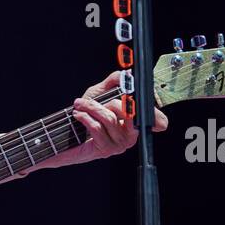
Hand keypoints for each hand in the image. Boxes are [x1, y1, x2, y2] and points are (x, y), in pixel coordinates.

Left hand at [35, 70, 167, 172]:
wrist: (67, 136)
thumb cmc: (86, 115)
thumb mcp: (100, 94)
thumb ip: (114, 81)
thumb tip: (127, 74)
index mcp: (136, 123)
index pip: (158, 120)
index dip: (153, 110)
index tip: (133, 96)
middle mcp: (132, 136)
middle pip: (131, 113)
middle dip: (111, 102)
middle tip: (95, 101)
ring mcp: (120, 145)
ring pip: (110, 118)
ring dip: (91, 107)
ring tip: (80, 105)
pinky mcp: (106, 150)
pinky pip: (97, 127)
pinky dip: (84, 117)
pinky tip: (78, 114)